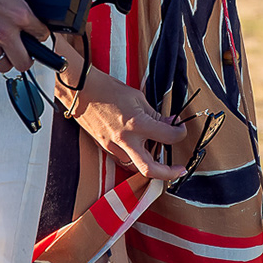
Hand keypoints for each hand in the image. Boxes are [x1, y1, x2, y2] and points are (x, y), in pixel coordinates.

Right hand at [0, 0, 51, 72]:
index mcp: (19, 15)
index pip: (41, 36)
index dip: (44, 34)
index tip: (40, 32)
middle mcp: (5, 31)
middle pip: (24, 62)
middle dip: (30, 58)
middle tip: (29, 50)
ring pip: (4, 66)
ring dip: (10, 60)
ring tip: (12, 51)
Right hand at [62, 61, 189, 180]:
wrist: (82, 91)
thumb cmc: (109, 90)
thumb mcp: (138, 98)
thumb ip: (155, 115)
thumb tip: (170, 123)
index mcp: (137, 124)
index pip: (167, 137)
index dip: (180, 133)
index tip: (180, 130)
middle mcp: (125, 140)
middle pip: (151, 169)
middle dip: (169, 173)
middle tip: (180, 169)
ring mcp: (113, 147)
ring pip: (136, 167)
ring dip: (151, 165)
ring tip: (159, 155)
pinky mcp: (105, 148)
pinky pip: (124, 160)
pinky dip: (136, 158)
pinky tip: (141, 150)